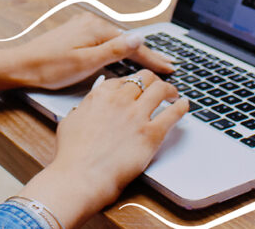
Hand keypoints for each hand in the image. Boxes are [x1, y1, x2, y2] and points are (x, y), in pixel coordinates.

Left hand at [0, 12, 174, 92]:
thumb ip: (115, 51)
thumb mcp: (86, 62)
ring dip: (133, 53)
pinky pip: (104, 42)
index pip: (132, 45)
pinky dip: (118, 51)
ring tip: (152, 62)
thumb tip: (139, 38)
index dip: (152, 58)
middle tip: (168, 65)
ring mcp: (82, 28)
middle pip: (126, 41)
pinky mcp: (76, 35)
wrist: (20, 66)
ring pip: (115, 41)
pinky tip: (124, 58)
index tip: (170, 67)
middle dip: (147, 54)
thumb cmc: (49, 68)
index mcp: (96, 28)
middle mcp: (91, 23)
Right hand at [17, 70, 187, 226]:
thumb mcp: (70, 121)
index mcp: (100, 96)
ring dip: (169, 90)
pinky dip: (181, 107)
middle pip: (144, 79)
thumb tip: (89, 105)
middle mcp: (120, 100)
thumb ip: (83, 109)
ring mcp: (136, 116)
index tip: (137, 88)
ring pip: (160, 89)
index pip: (123, 79)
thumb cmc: (71, 155)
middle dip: (153, 80)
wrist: (80, 177)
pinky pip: (173, 113)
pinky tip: (184, 105)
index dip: (132, 82)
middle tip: (157, 87)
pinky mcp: (151, 134)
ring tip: (173, 95)